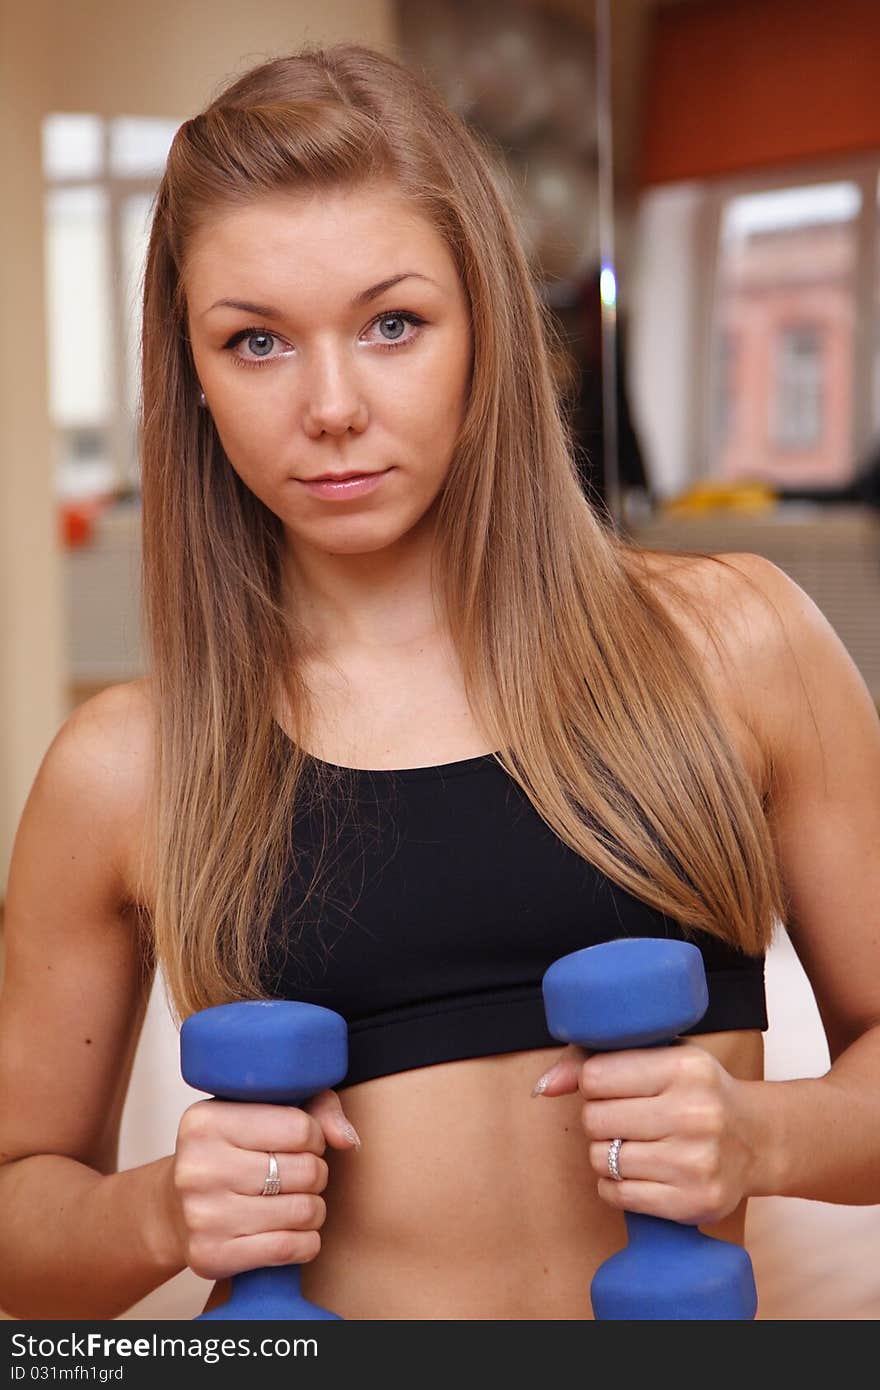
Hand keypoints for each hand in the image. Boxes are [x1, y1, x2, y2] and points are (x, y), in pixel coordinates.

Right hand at [166, 1089, 359, 1279]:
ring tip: (298, 1201)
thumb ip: (315, 1107)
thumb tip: (347, 1139)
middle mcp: (197, 1167)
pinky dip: (306, 1242)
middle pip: (305, 1171)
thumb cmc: (232, 1150)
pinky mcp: (210, 1255)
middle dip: (316, 1174)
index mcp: (206, 1121)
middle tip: (301, 1175)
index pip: (300, 1128)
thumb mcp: (263, 1110)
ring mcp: (201, 1215)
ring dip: (314, 1209)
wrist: (175, 1208)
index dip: (314, 1136)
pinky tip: (294, 1231)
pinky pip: (289, 1249)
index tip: (302, 1142)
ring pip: (302, 1211)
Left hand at [531, 1042, 759, 1224]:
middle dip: (598, 1120)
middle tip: (623, 1118)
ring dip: (606, 1153)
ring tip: (632, 1144)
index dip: (594, 1083)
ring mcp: (696, 1162)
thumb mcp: (659, 1057)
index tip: (613, 1087)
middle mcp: (694, 1114)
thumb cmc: (695, 1091)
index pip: (596, 1076)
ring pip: (601, 1159)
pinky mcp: (693, 1202)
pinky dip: (615, 1185)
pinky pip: (617, 1195)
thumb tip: (543, 1087)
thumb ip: (595, 1061)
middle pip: (594, 1119)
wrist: (757, 1139)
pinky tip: (638, 1172)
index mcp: (684, 1068)